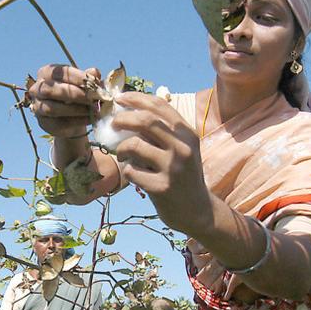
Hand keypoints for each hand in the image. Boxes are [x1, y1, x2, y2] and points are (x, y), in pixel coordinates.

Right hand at [29, 64, 100, 137]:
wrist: (70, 117)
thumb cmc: (75, 94)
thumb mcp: (82, 83)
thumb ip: (87, 78)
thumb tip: (94, 72)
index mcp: (46, 73)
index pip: (59, 73)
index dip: (77, 77)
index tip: (94, 82)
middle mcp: (37, 89)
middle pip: (52, 90)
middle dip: (76, 94)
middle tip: (94, 98)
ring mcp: (38, 107)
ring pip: (54, 108)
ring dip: (77, 109)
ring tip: (94, 109)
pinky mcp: (44, 123)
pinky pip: (60, 123)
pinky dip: (77, 121)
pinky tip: (90, 119)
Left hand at [113, 92, 210, 232]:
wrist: (198, 211)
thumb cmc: (183, 175)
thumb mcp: (182, 149)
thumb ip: (163, 132)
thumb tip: (129, 111)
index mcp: (187, 134)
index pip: (159, 106)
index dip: (135, 98)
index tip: (119, 99)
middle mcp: (182, 148)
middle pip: (145, 121)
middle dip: (123, 119)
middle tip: (112, 124)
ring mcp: (173, 168)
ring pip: (134, 145)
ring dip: (121, 149)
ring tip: (121, 155)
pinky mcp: (161, 188)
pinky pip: (132, 171)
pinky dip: (127, 170)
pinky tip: (133, 174)